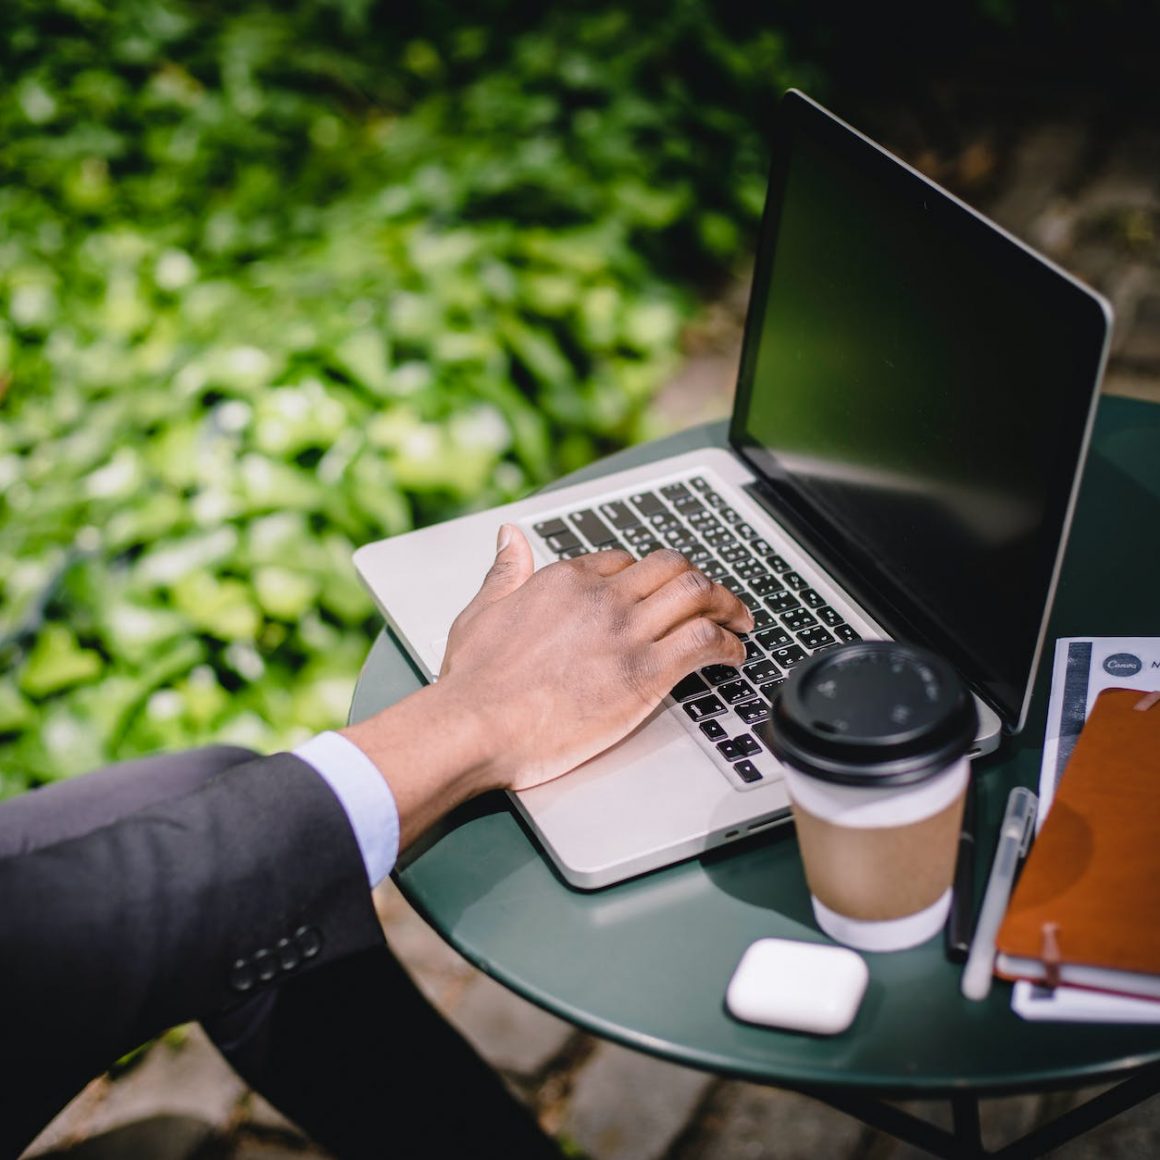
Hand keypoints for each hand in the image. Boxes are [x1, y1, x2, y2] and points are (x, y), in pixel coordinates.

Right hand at [344, 524, 751, 848]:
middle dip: (700, 579)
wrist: (477, 723)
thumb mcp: (481, 610)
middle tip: (716, 599)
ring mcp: (627, 633)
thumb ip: (505, 571)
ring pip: (698, 595)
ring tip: (740, 621)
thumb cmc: (475, 680)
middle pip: (672, 568)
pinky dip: (729, 646)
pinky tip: (733, 656)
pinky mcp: (646, 673)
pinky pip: (706, 643)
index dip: (649, 575)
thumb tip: (510, 536)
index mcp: (566, 580)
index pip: (625, 561)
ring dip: (728, 605)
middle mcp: (603, 598)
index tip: (659, 592)